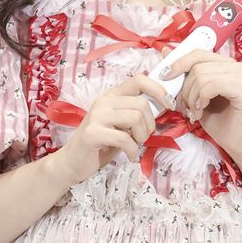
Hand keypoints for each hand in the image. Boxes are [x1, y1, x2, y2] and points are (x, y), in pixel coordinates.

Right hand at [55, 72, 174, 185]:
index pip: (139, 80)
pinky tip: (130, 156)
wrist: (73, 162)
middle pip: (142, 104)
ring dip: (141, 137)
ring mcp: (96, 116)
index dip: (158, 89)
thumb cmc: (101, 143)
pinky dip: (133, 150)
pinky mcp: (92, 134)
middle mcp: (104, 101)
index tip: (168, 105)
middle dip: (149, 125)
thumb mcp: (120, 124)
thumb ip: (135, 112)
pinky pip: (124, 139)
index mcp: (112, 95)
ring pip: (135, 118)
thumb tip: (163, 104)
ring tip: (134, 146)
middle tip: (142, 138)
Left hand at [159, 44, 241, 162]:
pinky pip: (213, 86)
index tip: (164, 76)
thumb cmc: (216, 120)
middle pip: (197, 66)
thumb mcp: (195, 94)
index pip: (198, 53)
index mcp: (225, 64)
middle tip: (182, 106)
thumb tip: (166, 50)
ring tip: (193, 112)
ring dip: (191, 97)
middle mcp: (236, 67)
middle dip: (184, 88)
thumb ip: (184, 73)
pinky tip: (201, 111)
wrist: (235, 143)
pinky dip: (201, 99)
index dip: (178, 63)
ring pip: (202, 76)